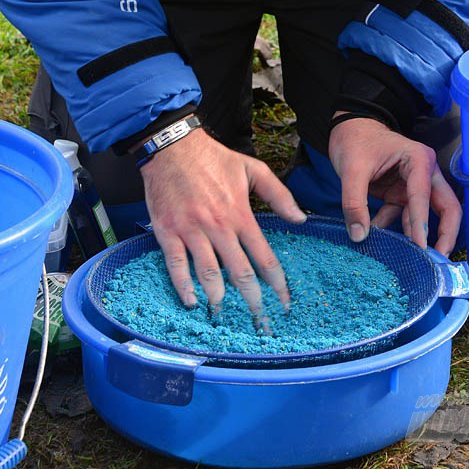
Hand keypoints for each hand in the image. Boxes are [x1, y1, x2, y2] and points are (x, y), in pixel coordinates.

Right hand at [140, 127, 306, 325]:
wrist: (173, 147)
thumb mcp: (253, 169)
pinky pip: (176, 265)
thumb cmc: (213, 158)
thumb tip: (300, 218)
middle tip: (260, 320)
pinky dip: (183, 286)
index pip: (263, 256)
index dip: (276, 283)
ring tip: (226, 315)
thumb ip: (279, 194)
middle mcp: (218, 227)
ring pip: (209, 273)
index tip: (284, 302)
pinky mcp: (168, 232)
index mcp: (240, 214)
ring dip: (219, 298)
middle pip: (239, 272)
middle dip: (252, 300)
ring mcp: (191, 231)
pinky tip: (192, 301)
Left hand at [328, 116, 461, 256]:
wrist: (347, 128)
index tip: (421, 247)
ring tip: (408, 260)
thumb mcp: (351, 170)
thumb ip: (354, 202)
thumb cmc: (354, 140)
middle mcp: (423, 173)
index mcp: (418, 159)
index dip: (423, 222)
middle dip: (445, 234)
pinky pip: (403, 216)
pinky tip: (378, 239)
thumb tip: (359, 235)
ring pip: (426, 215)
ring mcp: (414, 185)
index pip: (423, 195)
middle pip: (446, 207)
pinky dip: (393, 229)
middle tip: (439, 260)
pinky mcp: (401, 194)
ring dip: (415, 235)